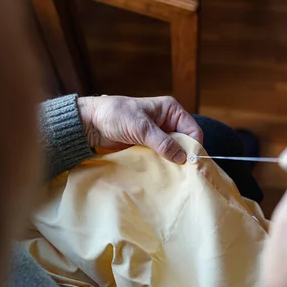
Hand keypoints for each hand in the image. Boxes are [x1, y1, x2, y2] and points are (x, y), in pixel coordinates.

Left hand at [77, 95, 202, 163]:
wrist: (92, 123)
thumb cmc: (116, 115)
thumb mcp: (141, 128)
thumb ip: (162, 142)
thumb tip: (182, 158)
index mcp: (171, 111)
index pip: (193, 130)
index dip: (194, 146)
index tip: (191, 163)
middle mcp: (168, 122)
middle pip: (186, 143)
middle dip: (184, 156)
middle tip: (182, 173)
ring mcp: (158, 135)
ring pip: (174, 152)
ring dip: (172, 162)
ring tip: (172, 175)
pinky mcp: (149, 146)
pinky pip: (162, 157)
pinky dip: (162, 165)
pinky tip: (162, 173)